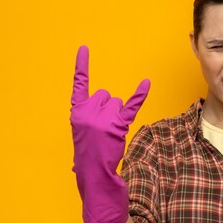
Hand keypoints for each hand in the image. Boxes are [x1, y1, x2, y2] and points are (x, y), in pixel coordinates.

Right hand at [70, 45, 149, 222]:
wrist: (94, 174)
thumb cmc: (88, 155)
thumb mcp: (82, 133)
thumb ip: (88, 118)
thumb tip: (104, 111)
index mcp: (76, 112)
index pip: (79, 84)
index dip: (82, 66)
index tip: (84, 48)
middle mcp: (87, 111)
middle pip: (107, 95)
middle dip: (109, 109)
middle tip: (104, 130)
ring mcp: (102, 118)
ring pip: (118, 103)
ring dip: (119, 116)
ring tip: (111, 134)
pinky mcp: (117, 125)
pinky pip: (131, 105)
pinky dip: (140, 94)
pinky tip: (146, 83)